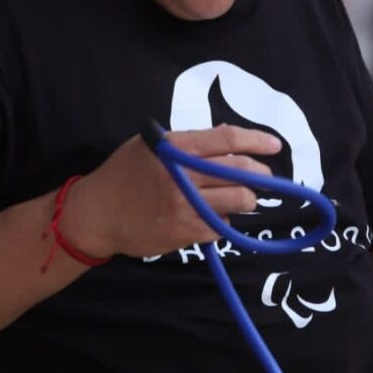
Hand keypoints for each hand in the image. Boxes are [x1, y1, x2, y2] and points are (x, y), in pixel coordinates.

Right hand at [61, 124, 281, 258]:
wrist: (97, 214)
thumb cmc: (124, 174)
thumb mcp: (150, 145)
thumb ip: (187, 142)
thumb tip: (228, 139)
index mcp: (175, 148)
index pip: (227, 140)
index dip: (257, 141)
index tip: (275, 145)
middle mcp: (183, 176)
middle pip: (241, 172)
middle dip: (260, 175)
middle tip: (263, 177)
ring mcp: (186, 206)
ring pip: (240, 201)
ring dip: (246, 198)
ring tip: (240, 197)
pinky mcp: (186, 232)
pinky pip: (222, 225)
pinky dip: (224, 220)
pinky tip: (213, 215)